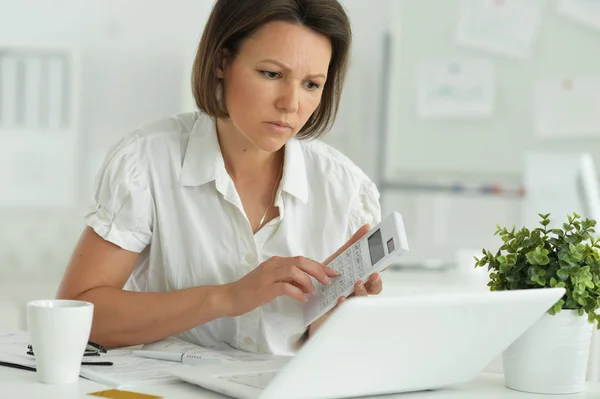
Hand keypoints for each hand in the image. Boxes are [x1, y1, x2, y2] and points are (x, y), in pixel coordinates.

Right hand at [223, 256, 339, 316]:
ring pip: (294, 270)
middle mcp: (273, 265)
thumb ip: (289, 280)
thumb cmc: (251, 291)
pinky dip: (297, 292)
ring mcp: (268, 275)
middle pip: (300, 261)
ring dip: (308, 280)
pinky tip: (302, 298)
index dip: (319, 265)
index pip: (302, 260)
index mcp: (276, 262)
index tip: (333, 272)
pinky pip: (285, 287)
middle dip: (318, 269)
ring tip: (313, 291)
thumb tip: (307, 284)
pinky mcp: (264, 288)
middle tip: (329, 280)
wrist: (230, 297)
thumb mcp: (273, 282)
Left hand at [308, 224, 384, 336]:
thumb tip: (367, 227)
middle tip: (374, 273)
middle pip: (375, 288)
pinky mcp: (339, 308)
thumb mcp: (342, 255)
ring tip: (356, 283)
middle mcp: (360, 289)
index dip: (384, 266)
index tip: (386, 260)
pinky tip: (340, 297)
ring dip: (362, 291)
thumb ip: (354, 242)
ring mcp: (351, 299)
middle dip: (376, 281)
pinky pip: (345, 308)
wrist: (311, 288)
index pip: (377, 272)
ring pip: (363, 299)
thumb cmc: (330, 273)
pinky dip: (344, 302)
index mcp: (362, 276)